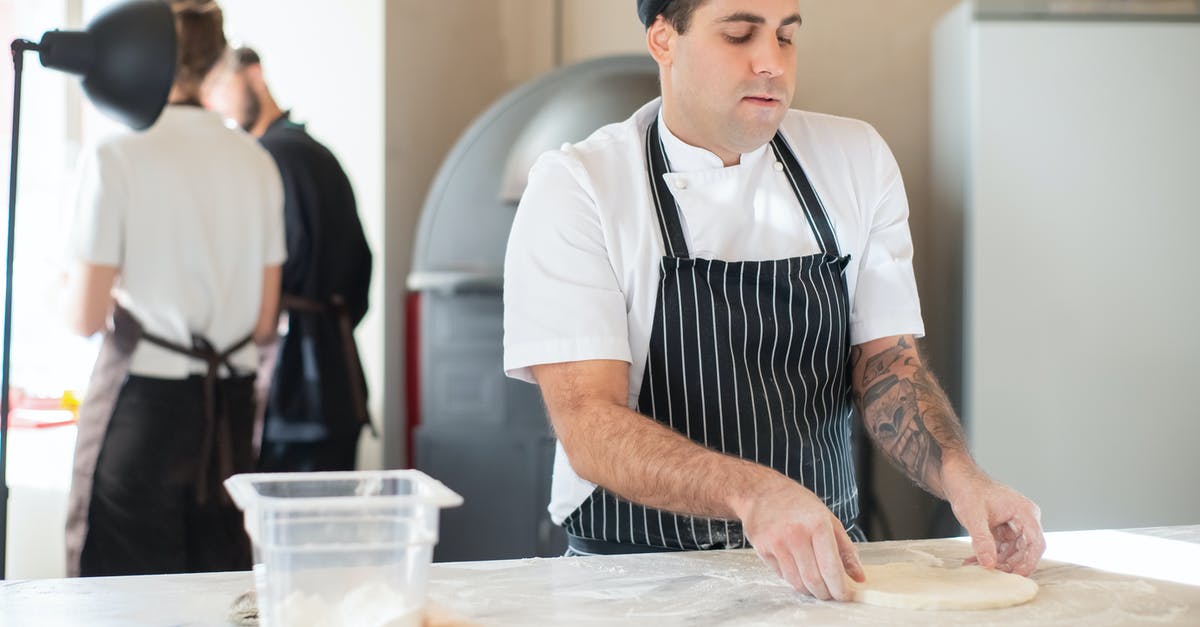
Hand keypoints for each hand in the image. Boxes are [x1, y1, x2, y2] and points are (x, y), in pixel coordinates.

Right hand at [736, 476, 865, 600]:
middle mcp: (796, 534)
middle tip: (830, 594)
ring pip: (796, 582)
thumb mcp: (828, 519)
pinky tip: (797, 568)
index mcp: (817, 525)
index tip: (845, 596)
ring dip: (809, 590)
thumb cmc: (797, 503)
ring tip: (815, 584)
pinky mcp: (762, 549)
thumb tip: (858, 576)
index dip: (840, 588)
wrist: (761, 491)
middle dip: (825, 593)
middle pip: (814, 580)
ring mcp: (777, 542)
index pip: (831, 568)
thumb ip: (845, 549)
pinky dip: (793, 579)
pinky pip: (782, 575)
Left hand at [943, 460, 1044, 575]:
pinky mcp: (1004, 529)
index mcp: (1025, 512)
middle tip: (989, 573)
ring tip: (975, 567)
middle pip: (1025, 550)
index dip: (1028, 562)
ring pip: (1012, 552)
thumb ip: (983, 541)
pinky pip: (1001, 547)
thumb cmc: (968, 489)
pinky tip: (973, 561)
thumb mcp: (974, 516)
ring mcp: (1015, 525)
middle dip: (1008, 564)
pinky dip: (989, 554)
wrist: (957, 477)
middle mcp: (1024, 519)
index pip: (1036, 543)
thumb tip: (989, 564)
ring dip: (996, 562)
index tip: (1016, 576)